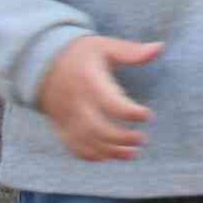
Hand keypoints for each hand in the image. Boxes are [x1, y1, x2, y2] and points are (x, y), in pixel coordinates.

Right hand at [40, 35, 160, 161]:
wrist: (42, 64)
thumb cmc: (81, 54)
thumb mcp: (105, 46)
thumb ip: (132, 51)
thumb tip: (160, 47)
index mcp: (89, 82)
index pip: (110, 103)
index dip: (130, 113)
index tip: (148, 116)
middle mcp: (76, 102)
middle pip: (97, 128)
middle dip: (121, 138)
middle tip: (142, 139)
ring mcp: (66, 117)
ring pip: (86, 141)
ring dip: (110, 151)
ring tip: (133, 153)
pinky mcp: (61, 126)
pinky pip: (72, 146)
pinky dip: (90, 155)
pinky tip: (110, 157)